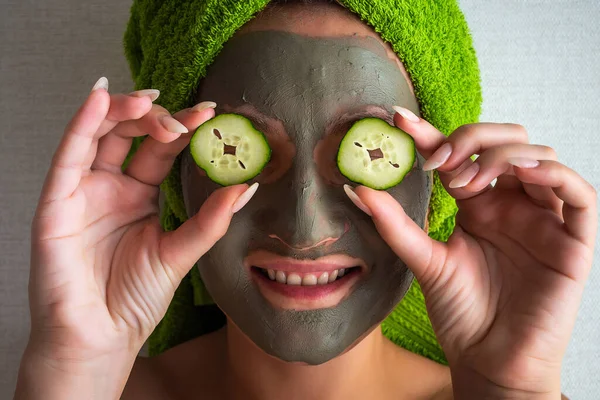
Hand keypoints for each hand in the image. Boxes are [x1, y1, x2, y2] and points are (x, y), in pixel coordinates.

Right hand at [19, 78, 254, 397]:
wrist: (101, 338)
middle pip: (131, 134)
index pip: (160, 150)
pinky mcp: (56, 202)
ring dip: (123, 110)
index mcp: (140, 196)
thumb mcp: (179, 253)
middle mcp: (111, 186)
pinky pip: (68, 154)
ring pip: (98, 134)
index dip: (183, 129)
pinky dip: (82, 123)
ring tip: (153, 101)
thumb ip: (210, 220)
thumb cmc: (134, 300)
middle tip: (189, 115)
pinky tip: (100, 97)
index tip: (212, 114)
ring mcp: (83, 191)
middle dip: (158, 117)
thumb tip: (247, 186)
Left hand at [348, 108, 596, 398]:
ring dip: (501, 155)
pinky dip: (553, 174)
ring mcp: (543, 219)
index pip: (458, 155)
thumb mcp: (424, 261)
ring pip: (539, 157)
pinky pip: (579, 194)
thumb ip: (395, 224)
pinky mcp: (573, 241)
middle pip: (504, 141)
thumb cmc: (462, 313)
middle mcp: (512, 204)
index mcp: (479, 204)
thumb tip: (356, 188)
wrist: (489, 361)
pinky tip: (520, 173)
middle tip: (436, 162)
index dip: (431, 133)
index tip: (397, 120)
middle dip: (469, 140)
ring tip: (465, 182)